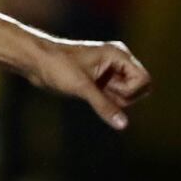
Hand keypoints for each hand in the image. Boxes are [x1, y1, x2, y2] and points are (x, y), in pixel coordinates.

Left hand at [17, 33, 151, 130]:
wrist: (36, 62)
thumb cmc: (58, 66)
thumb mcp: (82, 87)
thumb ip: (104, 106)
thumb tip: (123, 125)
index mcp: (118, 55)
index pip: (143, 80)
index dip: (131, 91)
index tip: (109, 89)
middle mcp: (117, 62)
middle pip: (139, 89)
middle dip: (124, 97)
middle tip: (99, 91)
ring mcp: (109, 73)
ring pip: (126, 96)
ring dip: (112, 101)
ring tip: (90, 91)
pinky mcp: (99, 83)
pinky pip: (113, 98)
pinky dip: (105, 103)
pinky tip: (88, 96)